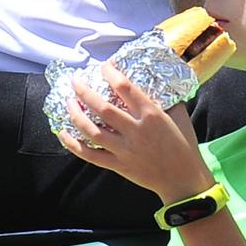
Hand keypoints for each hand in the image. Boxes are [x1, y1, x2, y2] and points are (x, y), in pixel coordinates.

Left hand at [57, 64, 213, 201]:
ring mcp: (125, 150)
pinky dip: (73, 144)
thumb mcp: (180, 115)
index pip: (125, 87)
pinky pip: (90, 155)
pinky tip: (63, 133)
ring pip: (92, 131)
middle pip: (102, 108)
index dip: (110, 73)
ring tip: (68, 102)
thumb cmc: (183, 145)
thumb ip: (165, 99)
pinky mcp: (118, 165)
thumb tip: (152, 81)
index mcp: (152, 114)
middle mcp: (135, 131)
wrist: (183, 179)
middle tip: (75, 81)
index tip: (103, 66)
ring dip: (75, 115)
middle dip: (84, 91)